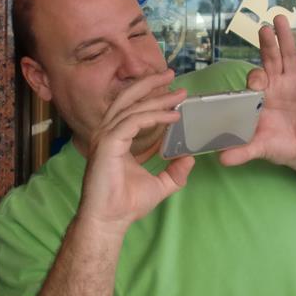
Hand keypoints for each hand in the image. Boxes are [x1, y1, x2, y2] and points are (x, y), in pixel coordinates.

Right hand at [79, 70, 194, 235]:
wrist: (110, 220)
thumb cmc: (126, 204)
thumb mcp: (159, 185)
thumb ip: (174, 172)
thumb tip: (190, 159)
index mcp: (116, 138)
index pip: (132, 108)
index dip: (151, 97)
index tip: (173, 92)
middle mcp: (108, 133)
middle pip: (128, 98)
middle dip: (150, 84)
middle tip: (172, 75)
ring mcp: (106, 136)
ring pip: (132, 107)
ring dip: (156, 98)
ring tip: (178, 94)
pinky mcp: (109, 143)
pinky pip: (133, 122)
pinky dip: (153, 116)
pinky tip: (171, 116)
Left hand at [220, 15, 295, 167]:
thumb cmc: (277, 145)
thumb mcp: (259, 148)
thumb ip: (242, 151)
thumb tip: (221, 160)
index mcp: (260, 96)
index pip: (255, 79)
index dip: (255, 78)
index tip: (257, 81)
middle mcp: (276, 84)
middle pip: (270, 59)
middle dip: (267, 43)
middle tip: (263, 26)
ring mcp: (295, 83)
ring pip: (289, 57)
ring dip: (286, 39)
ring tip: (281, 19)